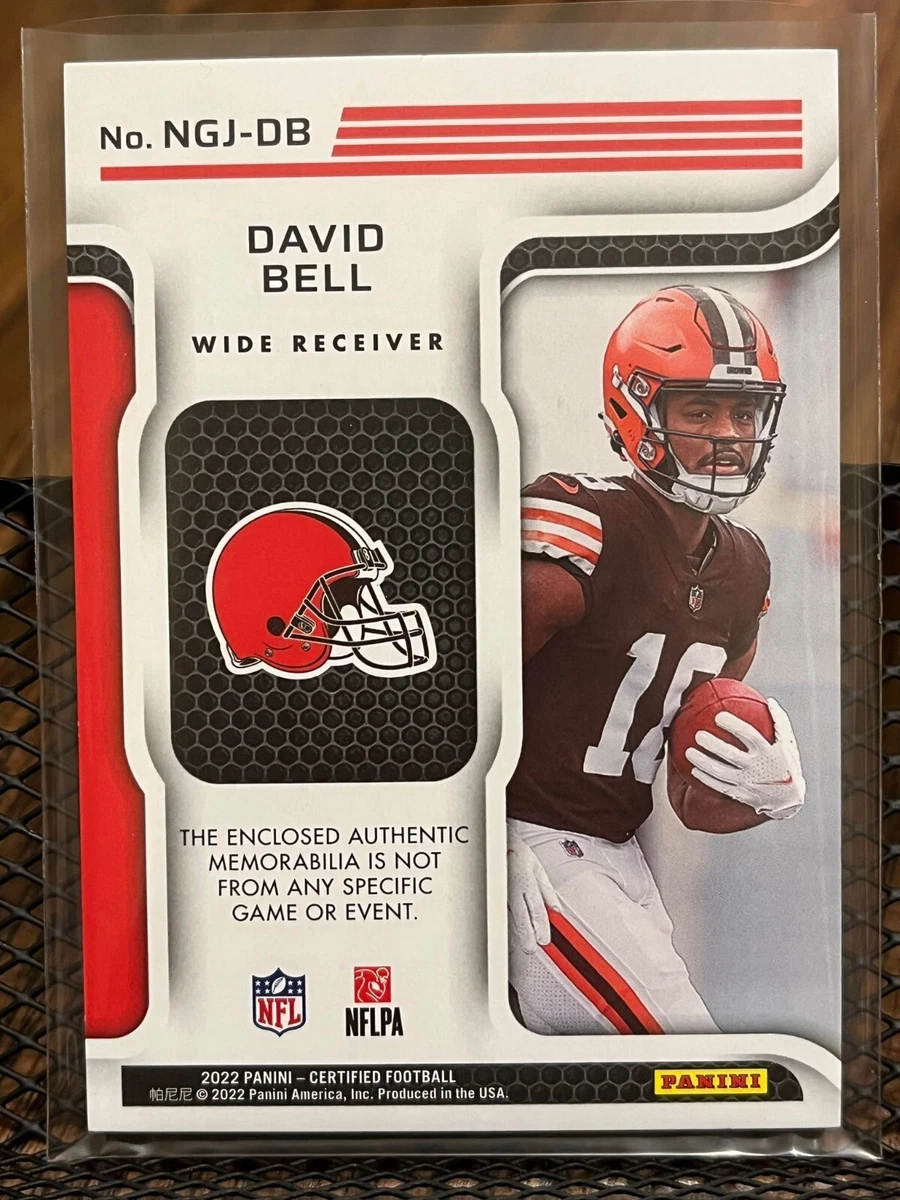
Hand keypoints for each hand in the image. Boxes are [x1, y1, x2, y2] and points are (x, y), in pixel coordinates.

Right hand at [507, 832, 559, 953]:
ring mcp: (501, 891)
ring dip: (516, 932)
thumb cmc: (516, 851)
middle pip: (521, 917)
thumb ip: (547, 890)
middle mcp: (513, 888)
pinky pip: (500, 911)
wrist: (495, 842)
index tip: (544, 940)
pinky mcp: (492, 893)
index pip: (537, 909)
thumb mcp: (537, 867)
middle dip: (528, 936)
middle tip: (531, 948)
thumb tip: (556, 909)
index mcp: (527, 881)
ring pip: (508, 916)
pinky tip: (508, 932)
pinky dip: (504, 923)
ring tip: (521, 945)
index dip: (541, 927)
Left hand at [685, 699, 804, 820]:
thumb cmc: (787, 764)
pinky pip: (720, 787)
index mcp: (769, 753)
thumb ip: (779, 722)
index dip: (734, 726)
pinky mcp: (741, 795)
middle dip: (713, 745)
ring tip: (688, 752)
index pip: (750, 736)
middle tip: (698, 735)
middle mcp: (757, 768)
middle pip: (731, 755)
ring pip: (721, 773)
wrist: (789, 799)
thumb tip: (769, 700)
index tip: (718, 716)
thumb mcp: (788, 743)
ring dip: (703, 763)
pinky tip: (693, 770)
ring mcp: (748, 783)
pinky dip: (706, 779)